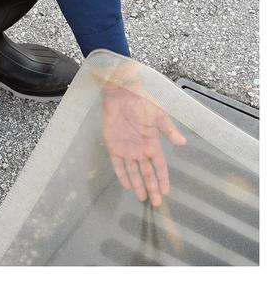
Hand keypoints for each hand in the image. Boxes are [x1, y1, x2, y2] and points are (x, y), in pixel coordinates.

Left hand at [102, 77, 186, 205]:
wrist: (121, 94)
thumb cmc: (142, 102)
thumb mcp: (159, 115)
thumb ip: (169, 130)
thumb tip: (183, 143)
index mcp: (152, 143)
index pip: (159, 166)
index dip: (163, 179)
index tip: (166, 192)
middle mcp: (140, 150)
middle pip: (147, 173)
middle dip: (152, 187)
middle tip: (155, 203)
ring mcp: (126, 149)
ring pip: (133, 172)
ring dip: (137, 184)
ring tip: (142, 198)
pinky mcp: (113, 146)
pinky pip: (118, 165)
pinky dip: (122, 175)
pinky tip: (127, 185)